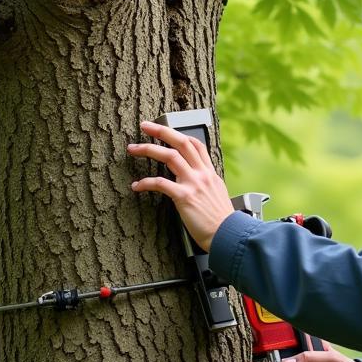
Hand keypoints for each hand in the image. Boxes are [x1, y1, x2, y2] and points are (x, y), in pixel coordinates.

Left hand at [127, 120, 233, 250]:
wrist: (227, 235)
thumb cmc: (221, 221)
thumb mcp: (218, 195)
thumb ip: (206, 185)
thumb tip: (195, 183)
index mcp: (210, 173)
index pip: (196, 145)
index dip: (179, 134)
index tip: (165, 130)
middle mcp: (202, 174)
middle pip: (181, 143)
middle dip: (161, 131)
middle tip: (145, 126)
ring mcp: (193, 184)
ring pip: (169, 156)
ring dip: (148, 149)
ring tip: (133, 149)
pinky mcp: (184, 197)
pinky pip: (161, 183)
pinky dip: (146, 182)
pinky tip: (137, 186)